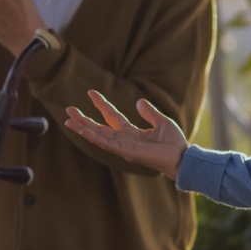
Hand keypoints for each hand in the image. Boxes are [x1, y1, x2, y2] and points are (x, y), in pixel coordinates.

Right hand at [63, 90, 189, 178]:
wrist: (182, 157)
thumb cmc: (174, 143)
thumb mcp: (162, 122)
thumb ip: (150, 113)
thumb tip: (139, 101)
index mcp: (131, 133)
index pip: (112, 117)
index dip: (101, 104)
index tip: (90, 92)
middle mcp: (124, 140)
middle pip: (99, 128)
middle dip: (83, 120)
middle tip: (68, 110)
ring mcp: (124, 147)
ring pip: (98, 136)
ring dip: (83, 129)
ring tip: (68, 121)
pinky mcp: (127, 152)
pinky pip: (108, 144)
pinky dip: (95, 138)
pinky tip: (84, 131)